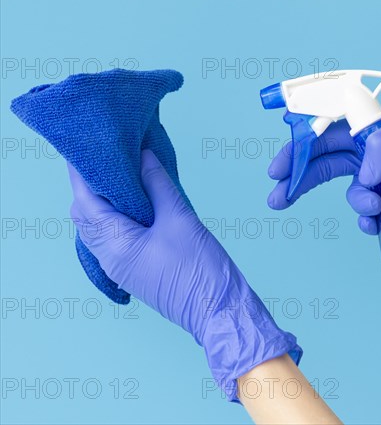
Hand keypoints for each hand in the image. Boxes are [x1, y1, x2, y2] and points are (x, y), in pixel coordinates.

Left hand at [68, 150, 300, 400]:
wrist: (220, 311)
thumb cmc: (201, 269)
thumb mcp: (180, 219)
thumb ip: (158, 184)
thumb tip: (142, 155)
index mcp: (113, 246)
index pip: (86, 201)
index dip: (83, 172)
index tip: (87, 146)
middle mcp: (109, 258)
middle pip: (87, 215)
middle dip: (91, 185)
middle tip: (105, 156)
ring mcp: (121, 266)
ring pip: (100, 226)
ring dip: (105, 200)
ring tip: (120, 172)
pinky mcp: (136, 268)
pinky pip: (116, 236)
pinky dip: (119, 215)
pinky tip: (136, 199)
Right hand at [267, 108, 380, 233]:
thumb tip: (364, 175)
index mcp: (378, 127)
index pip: (329, 132)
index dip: (299, 149)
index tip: (277, 169)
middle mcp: (378, 152)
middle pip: (327, 163)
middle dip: (299, 180)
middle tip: (276, 198)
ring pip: (350, 192)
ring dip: (353, 202)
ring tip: (372, 207)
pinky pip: (370, 214)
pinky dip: (366, 220)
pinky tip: (375, 222)